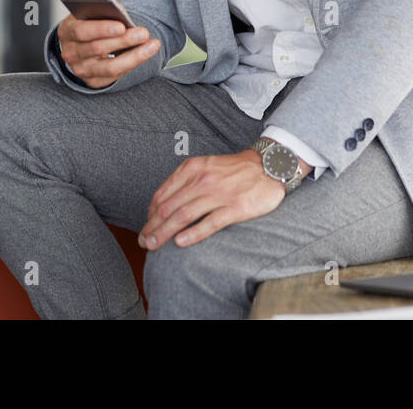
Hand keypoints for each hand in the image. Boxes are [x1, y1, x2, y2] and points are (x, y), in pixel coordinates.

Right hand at [56, 0, 159, 89]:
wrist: (83, 43)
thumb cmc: (90, 22)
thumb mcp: (90, 9)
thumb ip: (100, 3)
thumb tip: (116, 7)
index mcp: (67, 31)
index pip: (81, 31)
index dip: (102, 29)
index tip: (122, 25)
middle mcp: (70, 53)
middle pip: (97, 48)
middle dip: (124, 40)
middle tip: (144, 33)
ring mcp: (80, 69)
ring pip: (109, 67)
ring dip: (134, 55)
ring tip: (152, 45)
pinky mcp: (92, 81)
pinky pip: (115, 75)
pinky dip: (132, 63)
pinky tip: (145, 53)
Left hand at [138, 149, 290, 250]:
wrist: (269, 166)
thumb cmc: (235, 170)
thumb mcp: (205, 166)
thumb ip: (185, 181)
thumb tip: (163, 205)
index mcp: (192, 168)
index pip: (162, 195)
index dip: (150, 214)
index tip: (145, 228)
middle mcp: (202, 180)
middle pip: (169, 208)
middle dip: (152, 227)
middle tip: (143, 242)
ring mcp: (218, 194)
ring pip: (183, 216)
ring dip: (164, 233)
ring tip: (153, 246)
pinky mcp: (234, 207)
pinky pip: (209, 223)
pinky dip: (192, 234)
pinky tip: (180, 243)